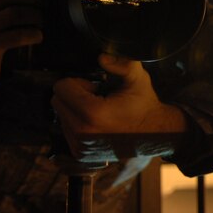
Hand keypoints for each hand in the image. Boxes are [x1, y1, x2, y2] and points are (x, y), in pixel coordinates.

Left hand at [51, 54, 187, 158]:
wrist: (156, 135)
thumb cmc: (145, 106)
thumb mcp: (138, 79)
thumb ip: (122, 63)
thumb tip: (102, 57)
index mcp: (92, 113)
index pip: (61, 88)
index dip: (79, 82)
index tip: (96, 88)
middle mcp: (83, 132)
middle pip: (57, 101)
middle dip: (74, 96)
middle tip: (97, 99)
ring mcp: (81, 146)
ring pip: (61, 116)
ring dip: (75, 110)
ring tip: (99, 113)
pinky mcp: (81, 154)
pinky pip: (66, 131)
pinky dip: (77, 124)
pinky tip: (97, 124)